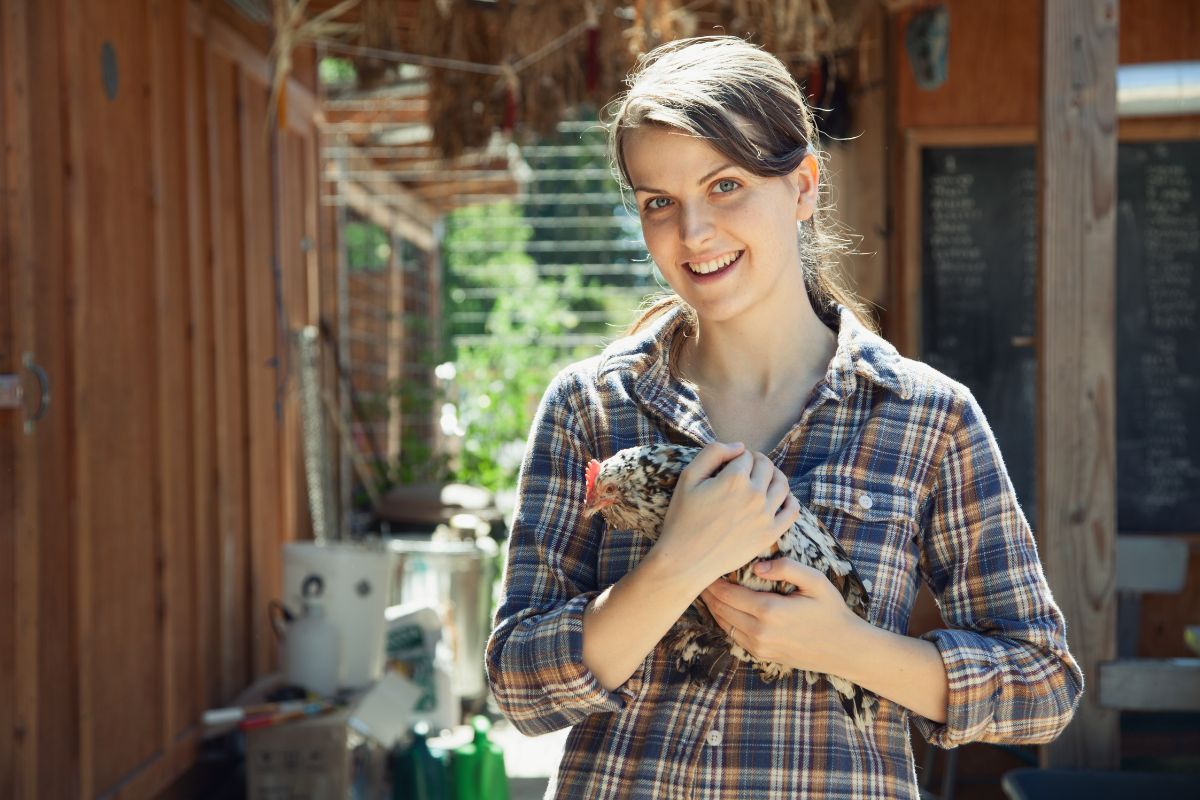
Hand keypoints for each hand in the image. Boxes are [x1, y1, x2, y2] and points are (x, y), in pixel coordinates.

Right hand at [651, 442, 799, 587]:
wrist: (686, 560)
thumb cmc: (682, 518)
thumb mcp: (688, 477)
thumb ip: (713, 452)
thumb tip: (739, 446)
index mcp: (734, 478)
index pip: (745, 455)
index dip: (738, 456)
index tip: (731, 463)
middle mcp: (754, 494)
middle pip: (766, 466)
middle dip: (757, 462)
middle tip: (747, 468)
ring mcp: (765, 515)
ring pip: (782, 483)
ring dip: (774, 476)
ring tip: (764, 479)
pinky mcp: (770, 533)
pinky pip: (792, 510)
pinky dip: (790, 499)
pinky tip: (779, 498)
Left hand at [700, 557, 864, 675]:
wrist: (845, 649)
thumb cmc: (831, 611)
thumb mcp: (816, 582)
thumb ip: (787, 567)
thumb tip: (757, 566)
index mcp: (769, 611)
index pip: (726, 594)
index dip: (711, 580)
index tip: (705, 565)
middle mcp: (759, 632)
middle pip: (719, 609)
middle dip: (707, 592)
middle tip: (699, 574)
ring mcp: (759, 647)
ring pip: (723, 624)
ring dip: (712, 606)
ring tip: (706, 588)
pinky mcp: (761, 655)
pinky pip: (733, 635)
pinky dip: (724, 620)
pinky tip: (722, 607)